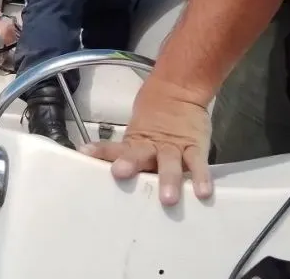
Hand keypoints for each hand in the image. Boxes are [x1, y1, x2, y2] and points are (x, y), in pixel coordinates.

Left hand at [78, 78, 212, 205]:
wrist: (178, 91)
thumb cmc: (155, 121)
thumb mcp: (137, 135)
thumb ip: (126, 153)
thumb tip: (97, 166)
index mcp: (134, 145)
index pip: (114, 148)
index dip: (101, 151)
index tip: (85, 153)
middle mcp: (152, 148)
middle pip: (139, 155)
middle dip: (130, 164)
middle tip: (120, 173)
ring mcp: (174, 148)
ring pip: (170, 163)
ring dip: (168, 179)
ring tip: (168, 199)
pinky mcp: (195, 148)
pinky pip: (198, 164)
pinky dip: (201, 177)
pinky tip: (203, 192)